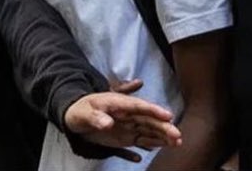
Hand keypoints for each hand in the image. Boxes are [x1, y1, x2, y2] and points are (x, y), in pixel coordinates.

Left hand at [64, 80, 181, 157]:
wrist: (74, 119)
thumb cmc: (79, 111)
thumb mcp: (84, 113)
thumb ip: (95, 117)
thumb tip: (108, 123)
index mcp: (118, 103)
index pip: (139, 106)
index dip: (153, 110)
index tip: (168, 115)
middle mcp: (127, 114)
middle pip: (148, 120)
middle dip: (164, 127)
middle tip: (177, 135)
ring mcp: (128, 126)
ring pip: (149, 131)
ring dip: (162, 136)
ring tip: (177, 143)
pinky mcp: (126, 137)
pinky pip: (141, 141)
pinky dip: (151, 144)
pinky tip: (160, 149)